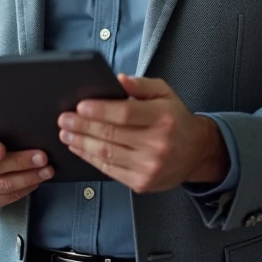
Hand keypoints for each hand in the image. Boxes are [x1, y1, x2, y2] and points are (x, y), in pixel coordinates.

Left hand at [58, 74, 227, 193]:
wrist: (196, 153)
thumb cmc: (176, 120)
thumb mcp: (164, 93)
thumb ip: (141, 85)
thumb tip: (119, 80)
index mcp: (162, 118)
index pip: (125, 114)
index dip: (100, 110)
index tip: (80, 106)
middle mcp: (157, 144)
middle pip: (111, 135)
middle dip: (83, 126)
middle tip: (64, 119)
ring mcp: (149, 166)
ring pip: (107, 154)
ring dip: (81, 143)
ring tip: (66, 133)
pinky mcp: (142, 182)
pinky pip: (109, 170)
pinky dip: (90, 159)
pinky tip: (79, 149)